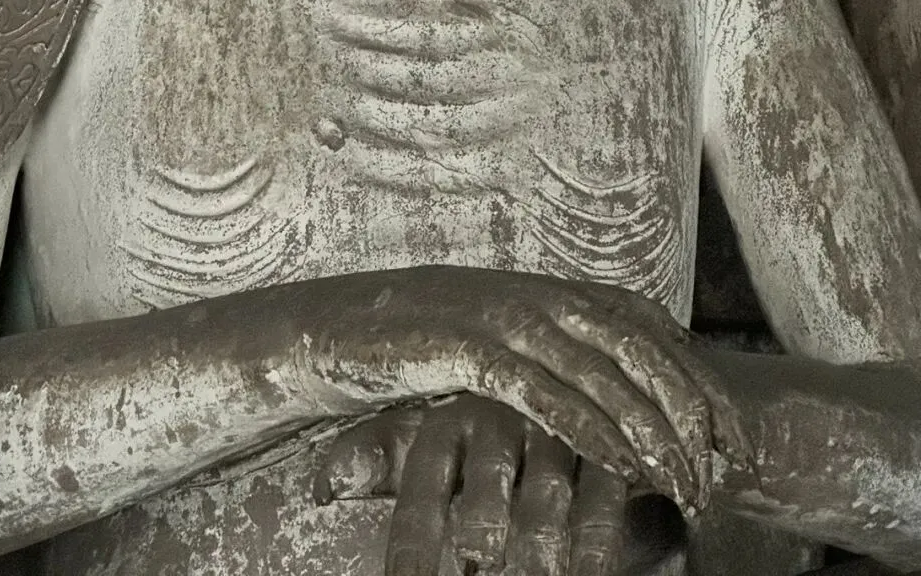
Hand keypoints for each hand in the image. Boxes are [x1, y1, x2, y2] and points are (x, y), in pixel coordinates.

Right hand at [279, 266, 753, 515]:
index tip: (737, 434)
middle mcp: (537, 293)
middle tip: (731, 464)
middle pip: (639, 345)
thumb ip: (555, 353)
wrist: (335, 325)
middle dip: (694, 406)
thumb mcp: (500, 342)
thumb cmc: (423, 342)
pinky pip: (543, 390)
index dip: (700, 378)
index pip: (649, 327)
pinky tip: (623, 465)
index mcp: (551, 288)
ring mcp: (503, 316)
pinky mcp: (467, 347)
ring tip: (687, 480)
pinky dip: (589, 426)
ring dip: (651, 427)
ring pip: (600, 369)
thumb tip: (617, 395)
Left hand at [316, 394, 631, 575]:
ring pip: (544, 505)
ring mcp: (559, 431)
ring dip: (539, 558)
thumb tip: (322, 485)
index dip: (414, 545)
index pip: (423, 483)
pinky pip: (601, 502)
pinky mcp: (612, 445)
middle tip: (477, 568)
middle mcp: (502, 419)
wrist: (580, 377)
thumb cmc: (486, 426)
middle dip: (480, 545)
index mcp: (451, 415)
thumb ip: (378, 455)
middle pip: (485, 498)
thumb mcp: (430, 433)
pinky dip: (594, 550)